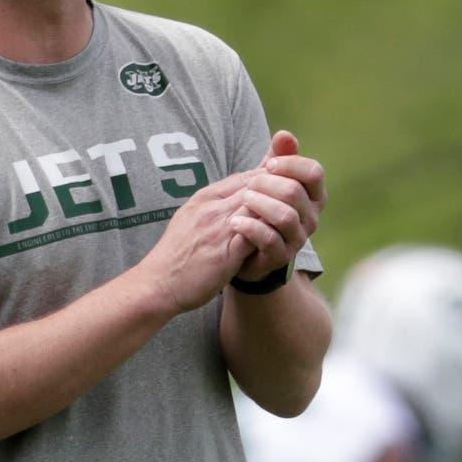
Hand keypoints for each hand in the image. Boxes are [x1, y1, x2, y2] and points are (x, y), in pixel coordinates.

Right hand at [128, 166, 318, 318]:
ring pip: (257, 205)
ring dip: (279, 206)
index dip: (269, 177)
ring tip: (300, 211)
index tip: (288, 180)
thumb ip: (216, 206)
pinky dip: (270, 231)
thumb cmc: (177, 256)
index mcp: (205, 198)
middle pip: (255, 185)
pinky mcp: (224, 251)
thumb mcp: (193, 220)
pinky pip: (254, 234)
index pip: (245, 177)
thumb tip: (238, 198)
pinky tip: (286, 235)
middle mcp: (212, 207)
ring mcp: (217, 228)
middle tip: (304, 191)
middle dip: (281, 186)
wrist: (158, 284)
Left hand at [233, 131, 326, 284]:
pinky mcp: (281, 257)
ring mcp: (298, 239)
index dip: (290, 164)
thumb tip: (285, 135)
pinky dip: (250, 227)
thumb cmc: (263, 207)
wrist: (248, 248)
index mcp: (313, 195)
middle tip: (249, 183)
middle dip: (267, 183)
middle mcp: (311, 218)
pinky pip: (269, 239)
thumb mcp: (270, 179)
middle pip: (295, 192)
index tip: (269, 164)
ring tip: (242, 199)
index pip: (314, 172)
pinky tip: (234, 221)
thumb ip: (278, 157)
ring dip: (259, 203)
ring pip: (285, 216)